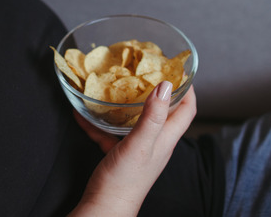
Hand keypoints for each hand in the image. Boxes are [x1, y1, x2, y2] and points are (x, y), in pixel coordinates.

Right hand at [70, 82, 196, 216]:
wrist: (104, 209)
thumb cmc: (125, 180)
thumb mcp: (140, 143)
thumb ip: (153, 116)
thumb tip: (167, 85)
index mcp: (166, 139)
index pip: (187, 110)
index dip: (188, 89)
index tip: (179, 68)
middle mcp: (155, 143)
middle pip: (164, 112)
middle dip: (159, 90)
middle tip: (146, 70)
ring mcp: (137, 150)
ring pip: (136, 120)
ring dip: (129, 103)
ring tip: (118, 84)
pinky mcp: (118, 155)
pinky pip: (109, 133)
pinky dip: (98, 122)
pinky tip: (82, 112)